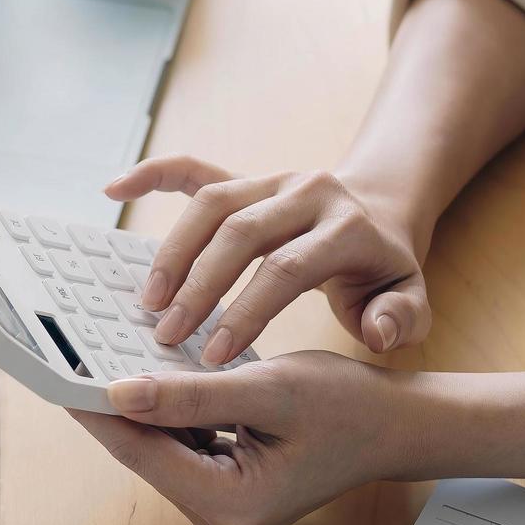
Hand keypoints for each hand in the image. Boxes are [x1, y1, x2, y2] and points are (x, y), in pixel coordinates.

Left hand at [70, 353, 395, 524]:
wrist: (395, 425)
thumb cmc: (348, 408)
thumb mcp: (265, 390)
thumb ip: (189, 396)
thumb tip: (118, 392)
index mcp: (229, 507)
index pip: (140, 450)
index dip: (96, 406)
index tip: (57, 368)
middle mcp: (220, 522)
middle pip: (147, 450)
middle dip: (119, 400)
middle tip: (77, 347)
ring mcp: (221, 510)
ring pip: (162, 446)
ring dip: (145, 402)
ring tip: (111, 353)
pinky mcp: (224, 490)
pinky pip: (183, 445)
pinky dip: (172, 411)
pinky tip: (158, 375)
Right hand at [107, 155, 429, 361]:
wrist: (379, 214)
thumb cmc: (384, 272)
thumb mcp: (410, 303)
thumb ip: (401, 320)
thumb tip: (377, 331)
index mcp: (347, 228)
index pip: (287, 268)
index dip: (246, 311)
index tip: (212, 356)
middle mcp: (307, 192)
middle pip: (240, 232)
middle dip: (199, 285)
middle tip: (167, 335)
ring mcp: (272, 179)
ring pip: (212, 203)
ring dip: (173, 251)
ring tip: (150, 301)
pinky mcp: (246, 176)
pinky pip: (192, 168)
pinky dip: (151, 174)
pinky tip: (114, 190)